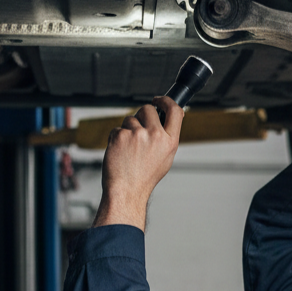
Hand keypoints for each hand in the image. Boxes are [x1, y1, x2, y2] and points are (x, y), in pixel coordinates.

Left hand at [93, 96, 183, 230]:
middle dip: (141, 116)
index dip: (166, 101)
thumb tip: (171, 116)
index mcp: (170, 141)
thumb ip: (168, 136)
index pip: (174, 110)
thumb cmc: (145, 177)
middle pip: (147, 109)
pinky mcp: (120, 136)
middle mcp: (155, 135)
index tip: (159, 99)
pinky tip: (120, 153)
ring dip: (127, 130)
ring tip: (129, 150)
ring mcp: (137, 134)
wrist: (126, 191)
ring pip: (129, 119)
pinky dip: (116, 139)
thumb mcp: (165, 158)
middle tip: (138, 132)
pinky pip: (117, 129)